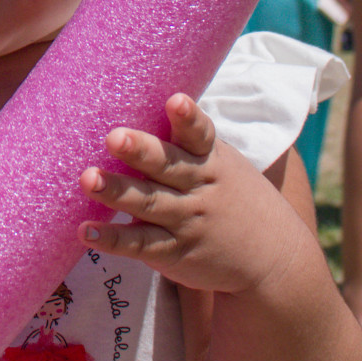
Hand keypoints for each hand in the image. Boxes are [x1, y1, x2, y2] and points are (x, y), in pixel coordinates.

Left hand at [77, 95, 282, 294]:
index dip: (187, 118)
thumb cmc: (235, 199)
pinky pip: (140, 245)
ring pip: (148, 203)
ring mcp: (186, 221)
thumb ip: (187, 143)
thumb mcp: (223, 165)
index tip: (175, 101)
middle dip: (140, 151)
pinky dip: (113, 239)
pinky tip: (86, 232)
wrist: (275, 259)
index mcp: (211, 160)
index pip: (200, 134)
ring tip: (87, 179)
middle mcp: (198, 188)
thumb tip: (139, 101)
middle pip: (167, 166)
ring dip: (116, 192)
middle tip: (113, 137)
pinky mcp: (174, 252)